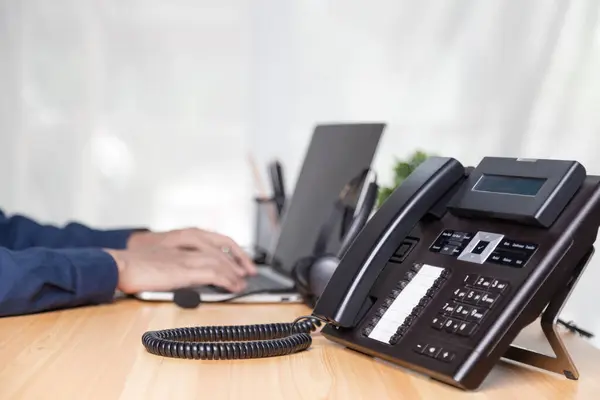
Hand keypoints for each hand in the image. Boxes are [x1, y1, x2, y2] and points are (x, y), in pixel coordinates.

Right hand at [105, 247, 246, 293]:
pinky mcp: (184, 270)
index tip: (241, 260)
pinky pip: (213, 272)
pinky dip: (227, 279)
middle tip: (249, 273)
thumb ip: (180, 262)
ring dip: (234, 272)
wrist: (119, 265)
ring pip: (220, 260)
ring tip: (242, 283)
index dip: (233, 250)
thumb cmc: (135, 265)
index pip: (217, 239)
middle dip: (239, 261)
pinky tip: (232, 287)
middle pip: (223, 248)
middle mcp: (187, 244)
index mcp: (182, 238)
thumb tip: (195, 275)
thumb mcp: (163, 258)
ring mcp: (186, 256)